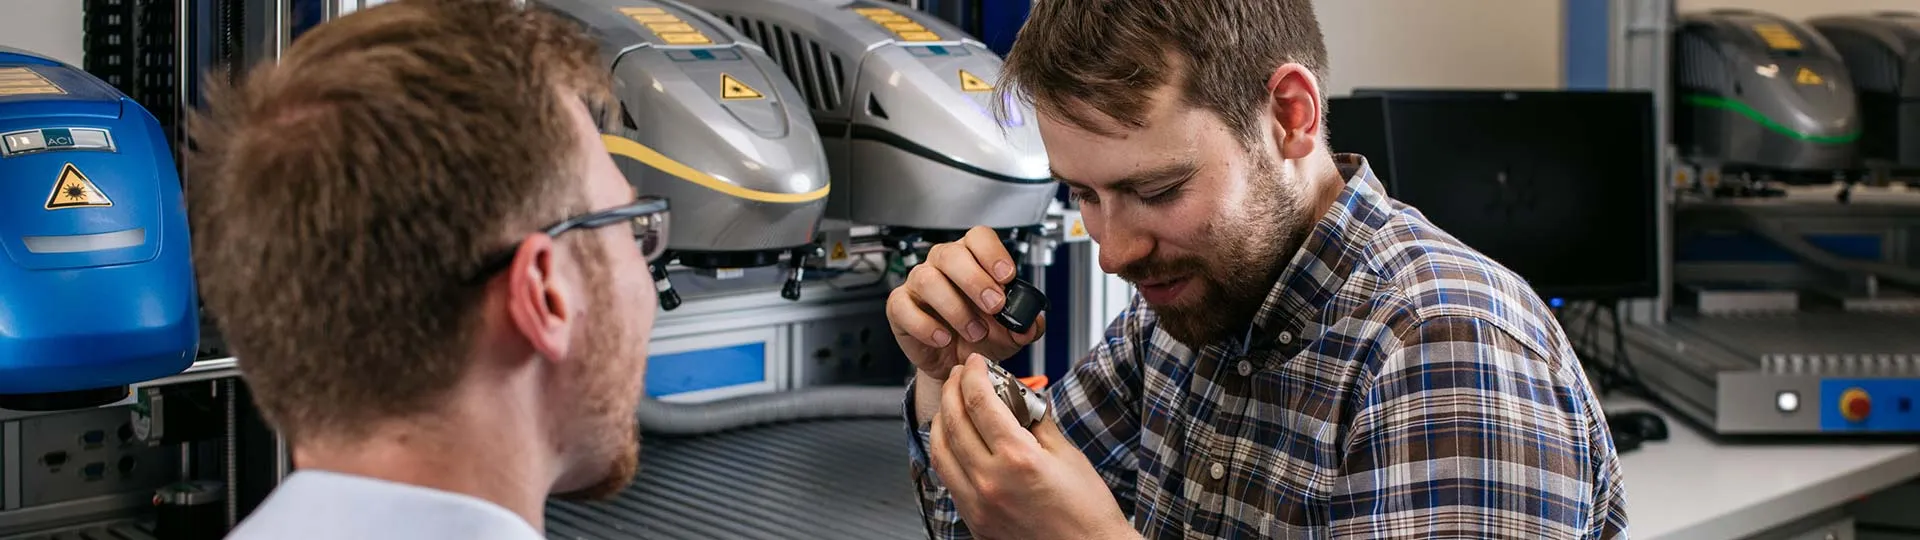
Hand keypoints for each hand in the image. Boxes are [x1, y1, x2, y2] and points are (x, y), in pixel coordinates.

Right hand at [887, 226, 1046, 381]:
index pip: (978, 238)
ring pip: (928, 279)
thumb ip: (1026, 326)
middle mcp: (943, 265)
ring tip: (974, 331)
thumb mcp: (1011, 333)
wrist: (957, 362)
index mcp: (972, 259)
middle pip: (951, 254)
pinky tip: (943, 338)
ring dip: (955, 307)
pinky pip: (903, 307)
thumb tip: (1033, 322)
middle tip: (994, 305)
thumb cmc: (981, 337)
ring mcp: (918, 284)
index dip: (993, 254)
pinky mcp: (900, 307)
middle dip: (975, 280)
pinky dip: (925, 325)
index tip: (1007, 277)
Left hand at [928, 354, 1134, 539]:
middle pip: (954, 422)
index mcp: (1017, 459)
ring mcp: (978, 505)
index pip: (980, 403)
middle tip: (959, 375)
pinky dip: (945, 453)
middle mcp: (991, 482)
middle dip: (953, 391)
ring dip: (941, 420)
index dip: (973, 375)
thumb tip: (1017, 397)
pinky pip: (948, 479)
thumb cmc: (1087, 510)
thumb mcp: (1067, 454)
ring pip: (940, 451)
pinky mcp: (975, 521)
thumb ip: (1036, 421)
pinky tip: (954, 441)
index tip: (974, 363)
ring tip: (951, 403)